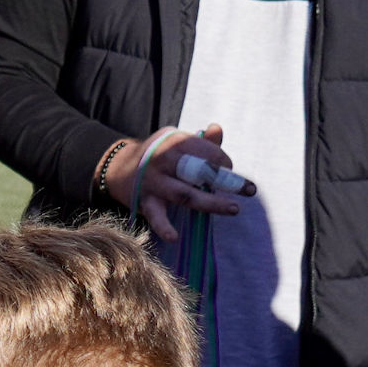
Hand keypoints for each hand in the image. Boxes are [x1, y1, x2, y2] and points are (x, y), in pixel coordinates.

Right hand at [106, 126, 248, 241]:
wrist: (117, 168)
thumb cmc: (158, 157)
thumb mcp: (175, 143)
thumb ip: (200, 141)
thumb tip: (217, 129)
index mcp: (173, 141)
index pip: (207, 150)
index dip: (224, 162)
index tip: (230, 172)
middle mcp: (162, 159)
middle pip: (198, 170)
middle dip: (226, 180)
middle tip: (250, 190)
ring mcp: (153, 181)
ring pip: (184, 194)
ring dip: (210, 203)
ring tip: (233, 209)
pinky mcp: (144, 200)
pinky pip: (155, 215)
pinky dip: (163, 226)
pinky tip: (174, 237)